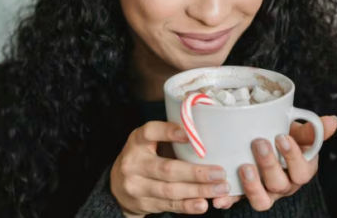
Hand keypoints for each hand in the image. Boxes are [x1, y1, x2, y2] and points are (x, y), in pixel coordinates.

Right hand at [111, 121, 229, 216]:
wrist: (117, 185)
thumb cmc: (144, 156)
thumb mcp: (150, 141)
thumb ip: (170, 136)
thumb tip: (207, 130)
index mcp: (137, 140)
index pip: (150, 132)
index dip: (168, 132)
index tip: (189, 134)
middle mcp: (133, 163)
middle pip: (167, 169)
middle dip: (196, 173)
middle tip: (219, 173)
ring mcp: (136, 186)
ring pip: (170, 190)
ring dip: (198, 191)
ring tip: (219, 189)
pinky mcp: (142, 204)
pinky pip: (169, 205)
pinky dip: (187, 206)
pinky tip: (203, 204)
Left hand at [211, 116, 336, 210]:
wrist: (271, 144)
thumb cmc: (288, 137)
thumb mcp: (301, 132)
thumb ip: (314, 129)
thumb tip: (333, 121)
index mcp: (302, 171)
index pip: (302, 171)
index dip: (292, 156)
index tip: (281, 137)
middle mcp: (286, 186)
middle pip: (280, 184)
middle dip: (269, 164)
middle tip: (258, 142)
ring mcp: (267, 193)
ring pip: (262, 200)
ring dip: (252, 186)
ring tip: (243, 167)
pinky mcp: (247, 194)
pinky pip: (238, 201)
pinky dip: (229, 200)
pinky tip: (220, 198)